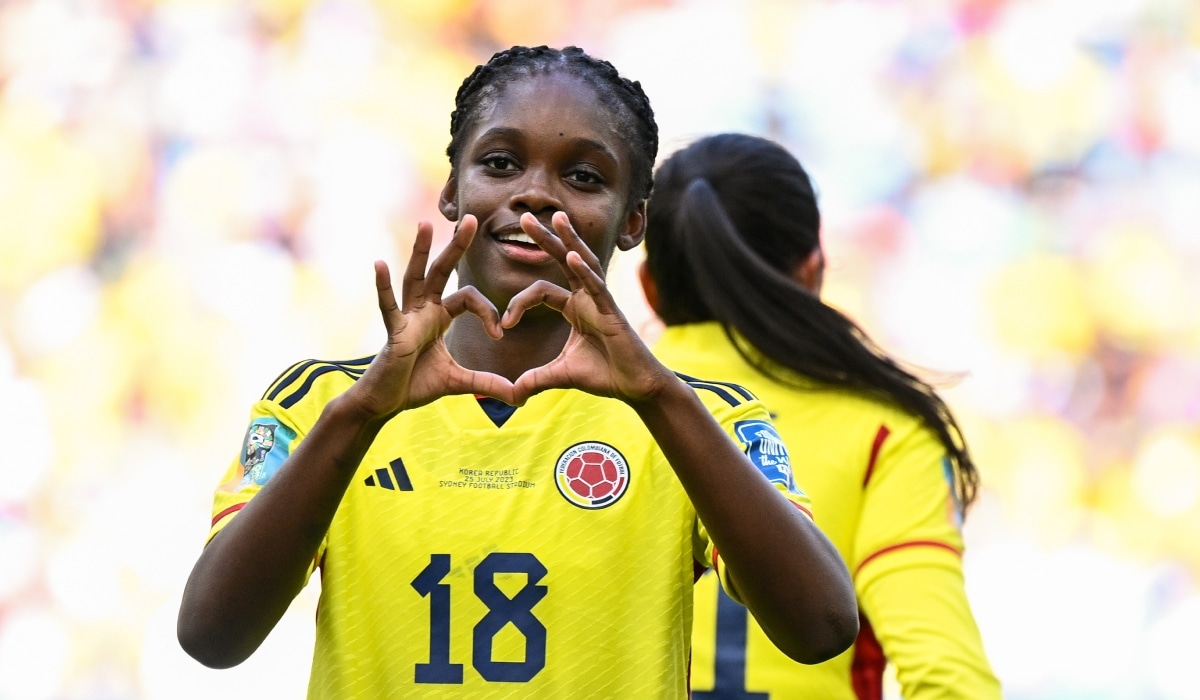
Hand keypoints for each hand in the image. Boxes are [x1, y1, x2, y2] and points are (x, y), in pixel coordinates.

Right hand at [345, 216, 515, 417]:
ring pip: (416, 277)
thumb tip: (520, 396)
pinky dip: (383, 286)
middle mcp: (422, 310)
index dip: (487, 312)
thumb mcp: (459, 382)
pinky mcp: (393, 332)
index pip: (469, 298)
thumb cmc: (415, 385)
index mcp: (439, 317)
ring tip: (426, 223)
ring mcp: (406, 318)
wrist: (384, 402)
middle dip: (457, 246)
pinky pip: (388, 306)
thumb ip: (488, 383)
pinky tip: (380, 263)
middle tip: (473, 219)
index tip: (499, 334)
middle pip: (442, 271)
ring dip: (421, 250)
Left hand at [504, 211, 673, 404]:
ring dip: (568, 240)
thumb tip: (511, 395)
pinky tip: (572, 256)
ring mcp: (601, 301)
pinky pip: (597, 287)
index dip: (519, 303)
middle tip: (526, 217)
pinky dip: (584, 272)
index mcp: (574, 307)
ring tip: (556, 217)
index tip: (504, 325)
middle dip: (545, 238)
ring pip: (583, 263)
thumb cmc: (605, 375)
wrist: (636, 388)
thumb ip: (535, 380)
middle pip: (563, 260)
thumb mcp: (561, 375)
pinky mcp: (613, 312)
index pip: (541, 291)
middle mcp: (587, 298)